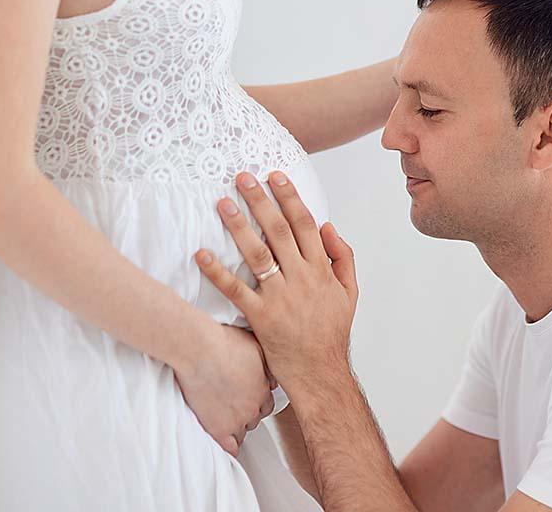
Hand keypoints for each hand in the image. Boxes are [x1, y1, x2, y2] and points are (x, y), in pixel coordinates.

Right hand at [173, 320, 274, 455]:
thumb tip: (272, 377)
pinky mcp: (219, 430)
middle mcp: (253, 406)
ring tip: (224, 415)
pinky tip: (224, 439)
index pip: (267, 403)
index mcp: (262, 387)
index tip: (249, 397)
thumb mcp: (255, 346)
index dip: (257, 399)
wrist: (200, 351)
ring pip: (244, 432)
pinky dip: (229, 446)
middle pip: (255, 416)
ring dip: (237, 425)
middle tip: (233, 402)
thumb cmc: (223, 342)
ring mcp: (237, 420)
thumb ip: (266, 365)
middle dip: (247, 410)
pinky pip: (231, 448)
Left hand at [195, 171, 358, 397]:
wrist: (320, 374)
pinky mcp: (260, 317)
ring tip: (223, 203)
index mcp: (321, 269)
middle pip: (279, 231)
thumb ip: (342, 256)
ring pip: (258, 255)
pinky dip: (217, 272)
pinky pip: (236, 291)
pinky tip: (202, 254)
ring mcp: (280, 298)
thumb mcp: (349, 292)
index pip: (305, 224)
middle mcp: (301, 279)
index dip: (290, 197)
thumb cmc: (332, 332)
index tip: (276, 176)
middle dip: (261, 200)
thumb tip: (327, 225)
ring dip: (239, 227)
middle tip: (243, 177)